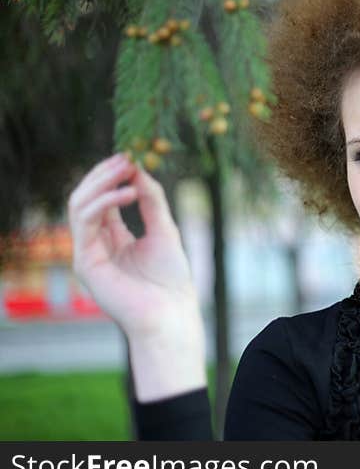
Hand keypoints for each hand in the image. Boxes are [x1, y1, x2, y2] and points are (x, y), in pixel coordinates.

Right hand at [67, 153, 201, 340]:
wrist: (171, 313)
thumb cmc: (171, 279)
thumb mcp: (165, 229)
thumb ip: (151, 200)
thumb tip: (138, 168)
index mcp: (115, 238)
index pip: (104, 199)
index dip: (114, 176)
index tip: (132, 155)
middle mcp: (97, 244)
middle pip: (86, 198)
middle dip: (104, 174)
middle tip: (125, 156)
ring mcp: (88, 253)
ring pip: (79, 205)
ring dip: (101, 182)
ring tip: (126, 169)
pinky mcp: (85, 262)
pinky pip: (85, 222)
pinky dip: (104, 203)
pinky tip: (127, 194)